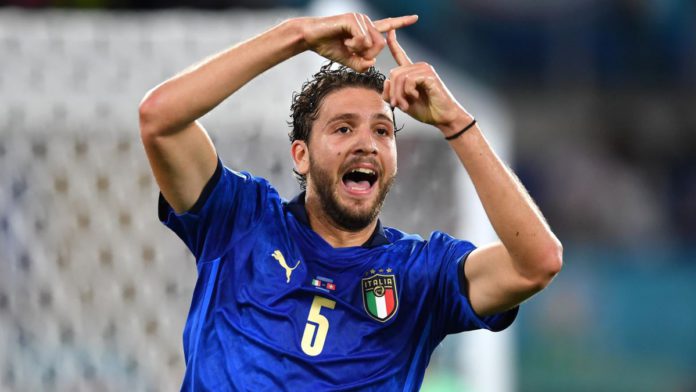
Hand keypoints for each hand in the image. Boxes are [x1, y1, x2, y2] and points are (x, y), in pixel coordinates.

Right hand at [302, 13, 417, 71]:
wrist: (311, 38)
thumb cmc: (328, 47)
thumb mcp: (348, 61)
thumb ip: (361, 64)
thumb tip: (372, 63)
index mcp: (366, 31)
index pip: (387, 26)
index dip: (401, 23)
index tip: (415, 18)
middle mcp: (366, 22)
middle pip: (382, 44)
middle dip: (370, 54)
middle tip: (354, 53)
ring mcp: (360, 19)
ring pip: (374, 42)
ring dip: (360, 50)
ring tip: (347, 45)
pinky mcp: (353, 19)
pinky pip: (363, 38)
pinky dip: (355, 45)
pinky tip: (345, 42)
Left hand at [382, 30, 471, 131]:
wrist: (443, 117)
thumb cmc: (425, 110)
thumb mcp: (402, 103)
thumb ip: (390, 94)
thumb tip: (387, 81)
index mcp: (411, 72)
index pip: (400, 55)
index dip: (393, 43)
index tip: (390, 30)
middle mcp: (418, 67)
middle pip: (393, 73)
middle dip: (392, 92)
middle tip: (397, 105)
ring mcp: (424, 69)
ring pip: (399, 77)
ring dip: (399, 94)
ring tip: (405, 105)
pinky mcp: (428, 75)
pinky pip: (409, 80)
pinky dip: (408, 91)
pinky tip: (415, 96)